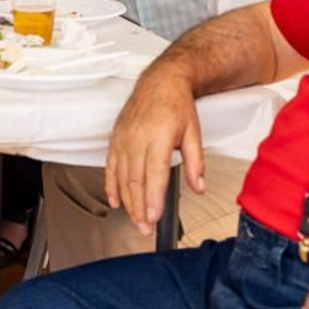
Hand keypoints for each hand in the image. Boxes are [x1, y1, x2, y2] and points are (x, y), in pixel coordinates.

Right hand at [104, 64, 203, 235]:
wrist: (160, 81)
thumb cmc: (176, 105)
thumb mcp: (193, 132)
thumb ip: (195, 162)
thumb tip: (198, 186)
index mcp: (158, 137)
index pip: (154, 174)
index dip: (152, 198)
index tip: (154, 216)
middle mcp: (137, 139)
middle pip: (135, 181)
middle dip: (139, 208)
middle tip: (145, 228)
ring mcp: (123, 139)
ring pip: (121, 177)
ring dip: (127, 202)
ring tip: (135, 220)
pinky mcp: (115, 139)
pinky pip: (110, 167)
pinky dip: (111, 186)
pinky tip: (115, 201)